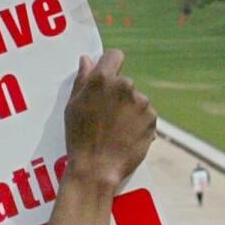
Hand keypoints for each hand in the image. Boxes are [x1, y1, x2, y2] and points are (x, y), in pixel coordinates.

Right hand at [63, 49, 155, 188]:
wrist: (96, 169)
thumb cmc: (79, 139)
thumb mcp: (72, 108)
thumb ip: (82, 81)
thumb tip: (87, 59)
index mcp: (102, 80)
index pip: (114, 55)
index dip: (109, 65)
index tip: (105, 79)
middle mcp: (125, 86)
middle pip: (124, 82)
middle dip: (116, 94)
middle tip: (103, 117)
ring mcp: (141, 101)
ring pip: (135, 99)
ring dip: (127, 110)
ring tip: (113, 131)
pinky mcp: (152, 117)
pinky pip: (144, 115)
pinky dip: (137, 124)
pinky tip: (124, 137)